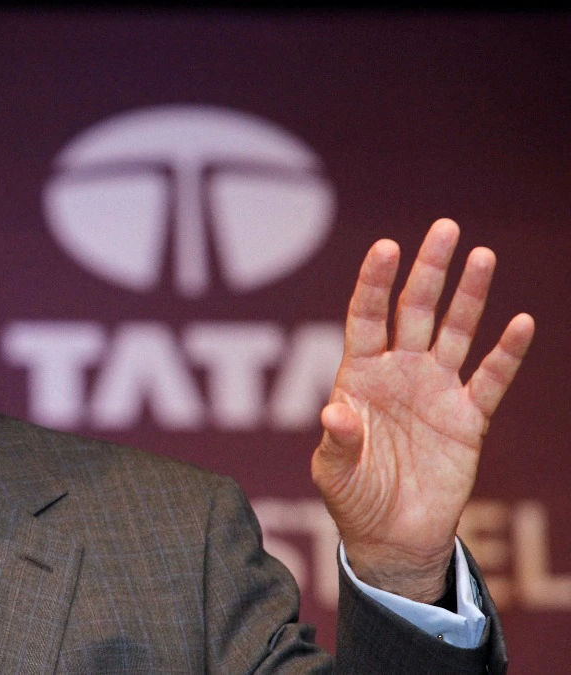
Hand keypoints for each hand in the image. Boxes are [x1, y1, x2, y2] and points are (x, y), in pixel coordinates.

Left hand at [312, 218, 534, 601]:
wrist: (393, 535)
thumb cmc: (353, 498)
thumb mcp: (335, 473)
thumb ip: (338, 442)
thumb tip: (334, 414)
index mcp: (360, 377)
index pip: (366, 318)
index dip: (375, 283)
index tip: (386, 246)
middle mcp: (399, 373)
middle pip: (414, 311)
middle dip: (428, 271)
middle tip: (445, 228)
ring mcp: (435, 391)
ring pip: (455, 333)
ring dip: (469, 296)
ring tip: (483, 255)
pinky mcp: (468, 418)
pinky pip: (491, 378)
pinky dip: (507, 352)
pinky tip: (520, 321)